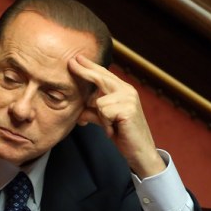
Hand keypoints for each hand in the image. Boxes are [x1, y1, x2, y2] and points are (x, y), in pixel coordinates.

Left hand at [69, 54, 164, 177]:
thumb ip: (92, 113)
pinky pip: (103, 112)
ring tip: (111, 127)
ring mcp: (129, 98)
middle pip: (101, 78)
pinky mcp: (128, 109)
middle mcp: (127, 91)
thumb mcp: (104, 121)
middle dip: (85, 72)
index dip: (90, 67)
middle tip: (71, 62)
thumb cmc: (123, 135)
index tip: (76, 59)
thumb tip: (78, 113)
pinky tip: (114, 130)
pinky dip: (105, 124)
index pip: (104, 75)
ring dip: (100, 119)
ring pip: (98, 102)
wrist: (139, 151)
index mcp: (122, 90)